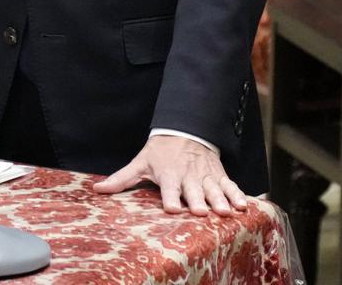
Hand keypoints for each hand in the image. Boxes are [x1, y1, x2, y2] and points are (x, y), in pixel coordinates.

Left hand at [93, 135, 247, 215]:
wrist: (184, 130)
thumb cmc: (160, 151)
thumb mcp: (140, 162)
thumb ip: (121, 178)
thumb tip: (97, 189)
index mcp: (169, 174)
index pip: (168, 187)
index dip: (169, 198)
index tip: (171, 208)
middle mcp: (188, 176)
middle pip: (193, 191)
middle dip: (197, 200)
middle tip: (201, 211)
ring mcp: (205, 176)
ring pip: (214, 189)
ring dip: (220, 200)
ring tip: (225, 211)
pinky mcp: (218, 176)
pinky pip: (230, 185)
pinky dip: (238, 195)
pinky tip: (244, 206)